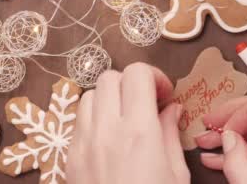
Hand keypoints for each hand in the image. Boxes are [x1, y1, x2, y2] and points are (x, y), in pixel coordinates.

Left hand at [67, 63, 189, 183]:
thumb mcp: (177, 175)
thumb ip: (172, 135)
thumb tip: (171, 109)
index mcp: (139, 132)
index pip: (136, 73)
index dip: (154, 76)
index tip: (164, 94)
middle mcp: (106, 130)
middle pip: (109, 77)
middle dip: (130, 83)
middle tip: (146, 102)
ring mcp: (83, 143)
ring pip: (90, 95)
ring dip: (109, 98)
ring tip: (125, 118)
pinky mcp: (70, 156)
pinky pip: (79, 121)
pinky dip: (95, 119)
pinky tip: (110, 138)